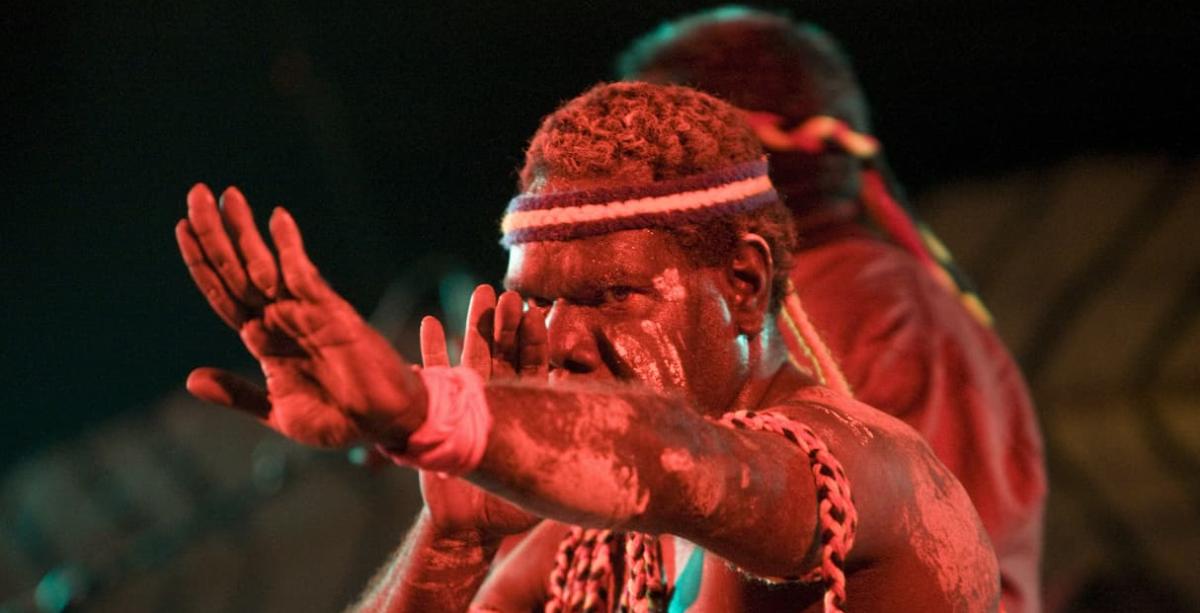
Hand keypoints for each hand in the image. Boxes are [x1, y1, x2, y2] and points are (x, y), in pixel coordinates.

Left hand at [176, 184, 423, 447]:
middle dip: (216, 233)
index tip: (182, 228)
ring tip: (228, 196)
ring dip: (244, 231)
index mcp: (264, 341)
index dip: (202, 263)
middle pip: (237, 270)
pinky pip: (305, 277)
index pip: (223, 294)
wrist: (385, 424)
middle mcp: (280, 320)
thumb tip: (191, 380)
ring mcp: (305, 313)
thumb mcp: (278, 412)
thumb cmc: (337, 419)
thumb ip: (238, 394)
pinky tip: (277, 221)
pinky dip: (291, 249)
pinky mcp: (332, 314)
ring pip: (264, 266)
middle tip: (197, 193)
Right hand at [418, 284, 545, 538]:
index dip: (540, 340)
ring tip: (480, 293)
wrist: (469, 524)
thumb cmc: (510, 505)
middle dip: (508, 324)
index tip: (547, 310)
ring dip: (475, 325)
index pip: (535, 367)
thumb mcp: (548, 477)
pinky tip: (431, 322)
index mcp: (524, 408)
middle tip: (513, 295)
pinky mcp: (440, 412)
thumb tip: (608, 434)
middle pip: (504, 354)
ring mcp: (468, 402)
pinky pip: (434, 377)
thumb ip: (570, 454)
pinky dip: (431, 351)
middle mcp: (497, 399)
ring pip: (474, 355)